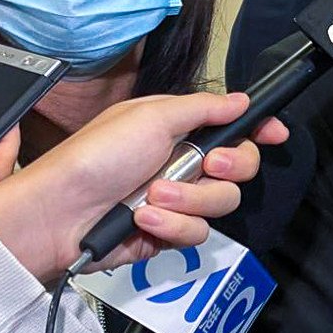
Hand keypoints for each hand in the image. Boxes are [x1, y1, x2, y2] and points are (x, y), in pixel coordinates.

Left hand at [0, 91, 287, 281]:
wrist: (58, 214)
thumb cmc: (93, 157)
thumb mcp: (150, 116)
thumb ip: (204, 108)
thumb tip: (241, 99)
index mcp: (178, 129)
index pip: (233, 126)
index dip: (259, 129)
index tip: (274, 133)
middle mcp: (182, 163)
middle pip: (239, 167)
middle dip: (226, 167)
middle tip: (205, 164)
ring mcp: (176, 201)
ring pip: (222, 204)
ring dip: (188, 200)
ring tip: (151, 197)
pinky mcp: (168, 234)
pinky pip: (197, 234)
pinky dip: (171, 226)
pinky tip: (142, 219)